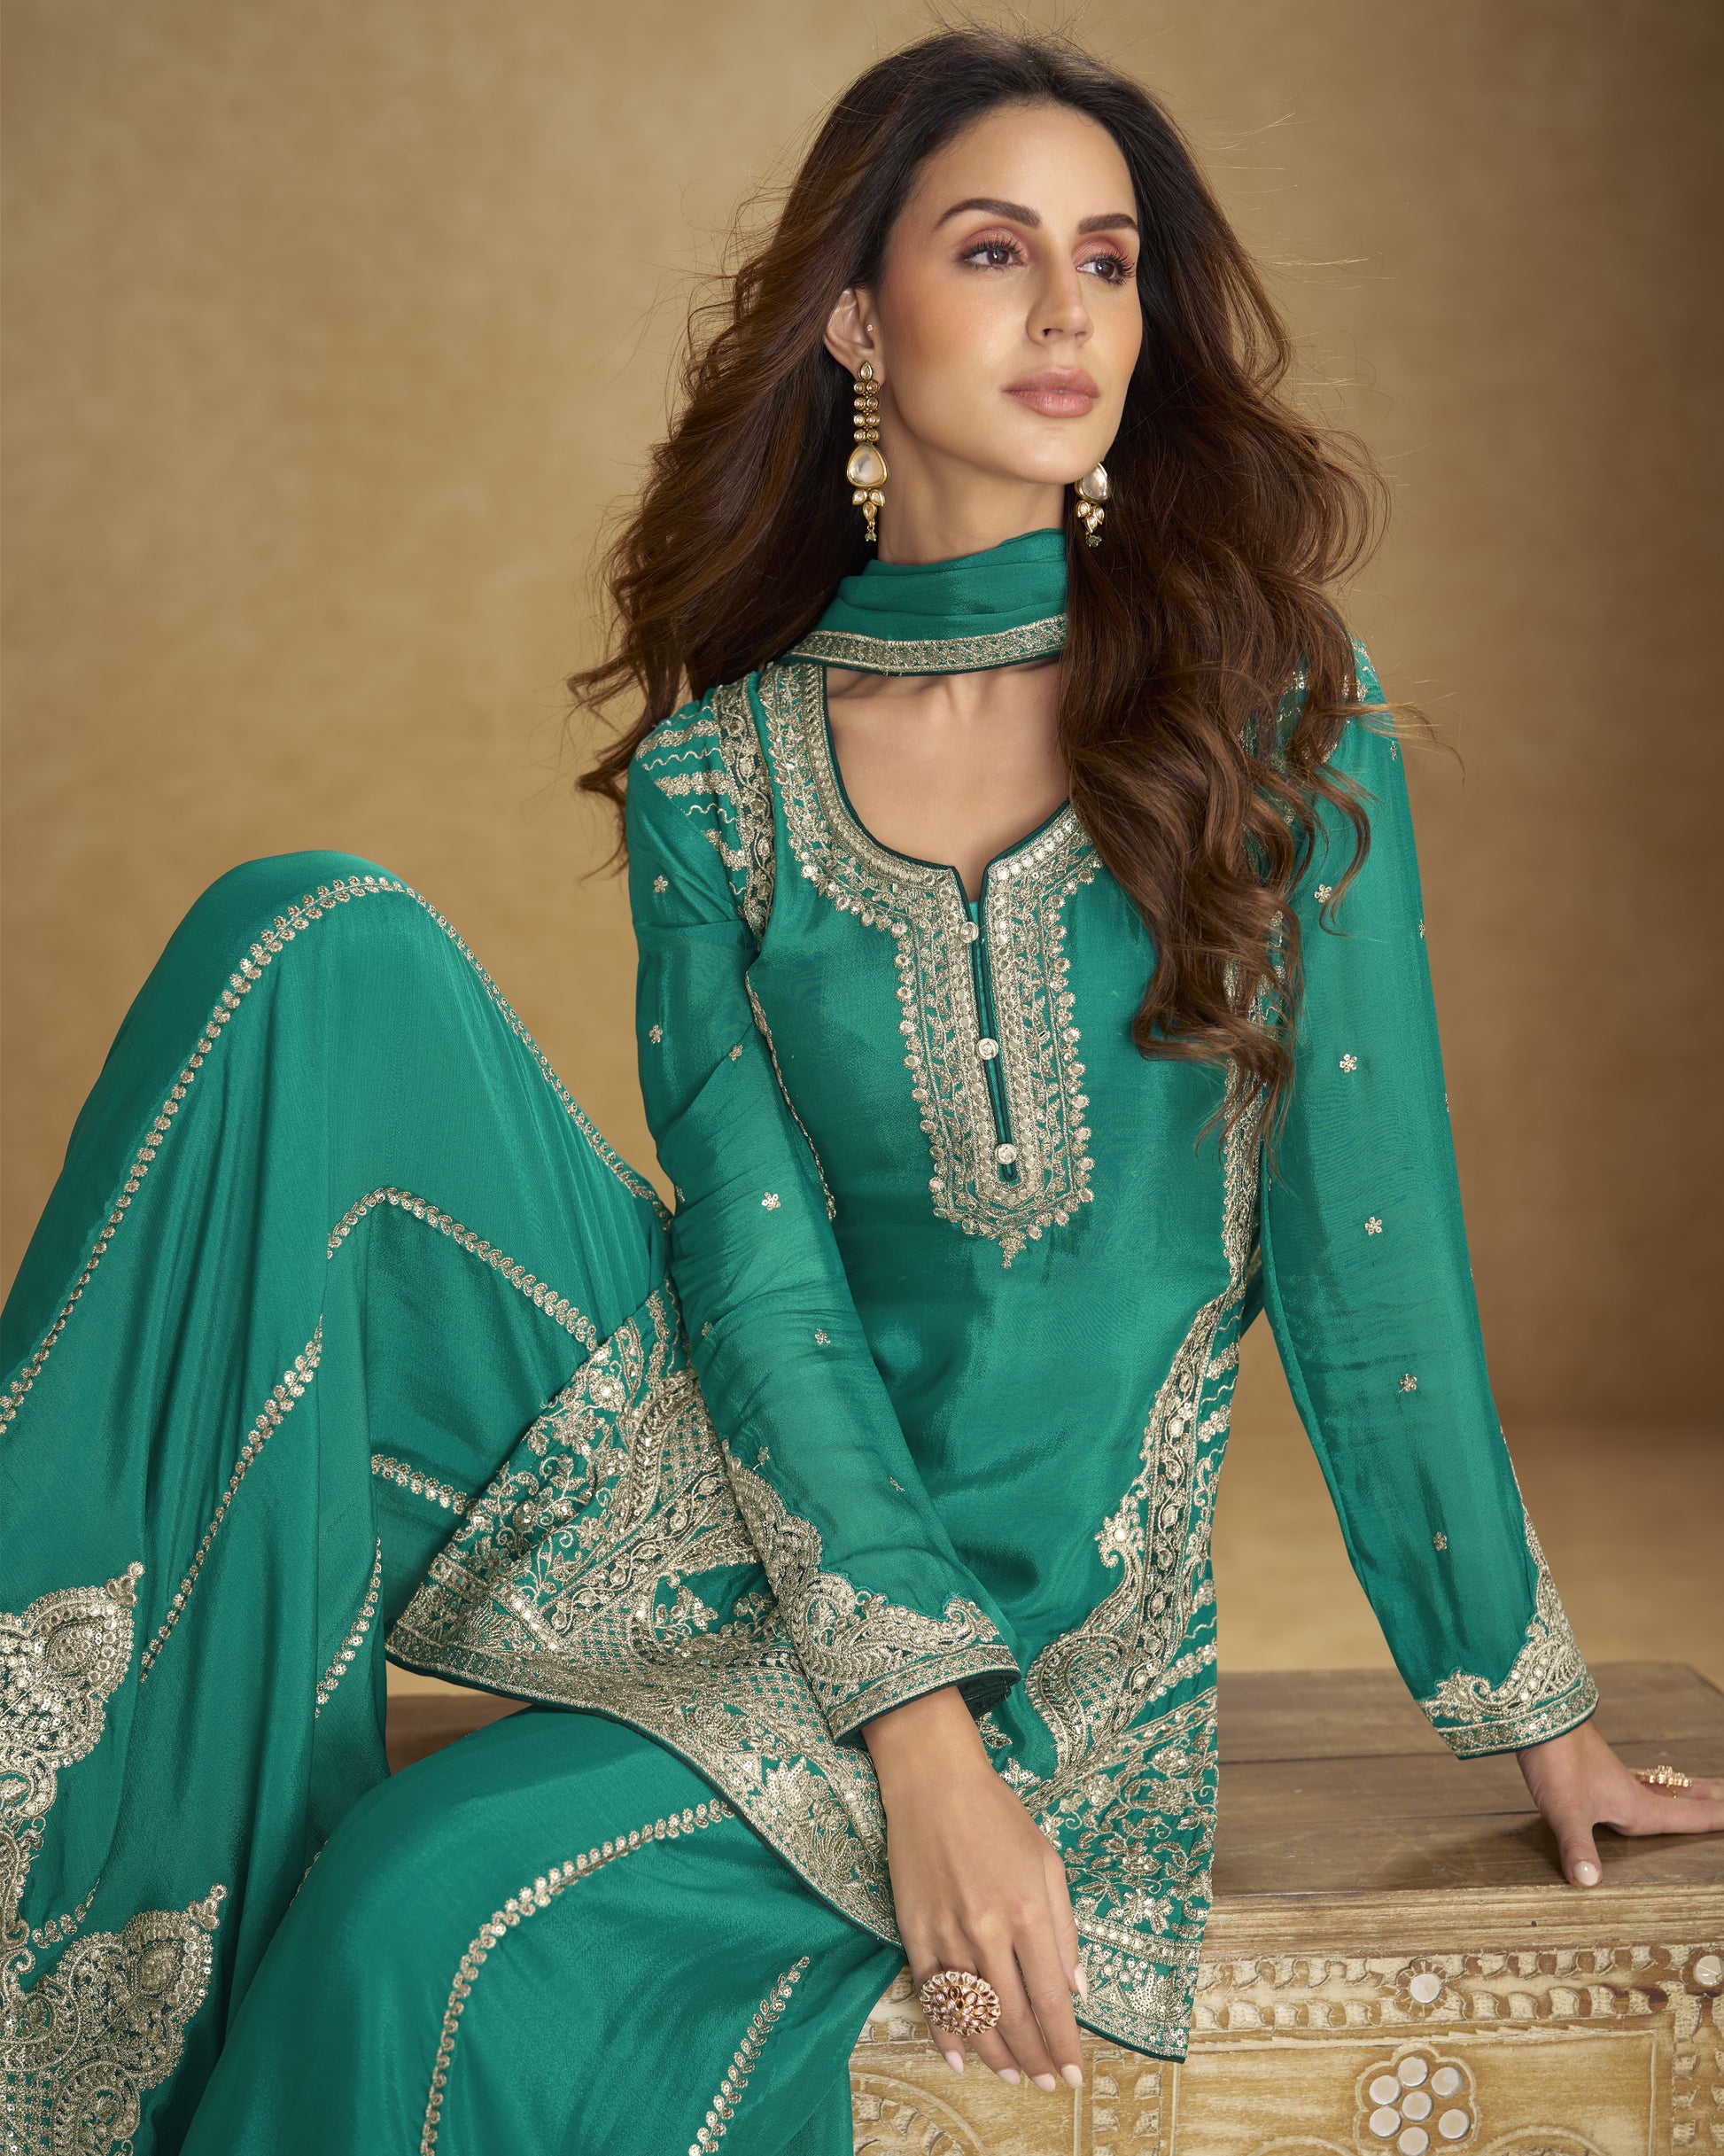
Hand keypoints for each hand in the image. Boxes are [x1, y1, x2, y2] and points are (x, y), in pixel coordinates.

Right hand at [862, 1685, 1084, 2091]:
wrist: (934, 1781)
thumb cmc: (998, 1815)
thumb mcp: (1047, 1861)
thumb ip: (1064, 1929)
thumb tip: (1077, 1989)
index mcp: (1028, 1911)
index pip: (1050, 1998)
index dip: (1064, 2043)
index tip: (1074, 2073)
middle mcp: (988, 1930)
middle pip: (1014, 2015)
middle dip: (1035, 2059)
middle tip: (1047, 2084)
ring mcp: (947, 1932)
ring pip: (973, 2013)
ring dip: (995, 2054)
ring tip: (1013, 2077)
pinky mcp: (914, 1930)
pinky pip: (931, 1994)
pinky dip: (945, 2031)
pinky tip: (959, 2056)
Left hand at [1518, 1716, 1723, 1882]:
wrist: (1536, 1714)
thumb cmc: (1555, 1761)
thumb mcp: (1566, 1810)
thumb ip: (1578, 1847)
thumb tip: (1589, 1883)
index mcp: (1635, 1805)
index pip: (1686, 1816)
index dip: (1715, 1820)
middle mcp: (1630, 1790)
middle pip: (1681, 1797)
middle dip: (1708, 1801)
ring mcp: (1612, 1776)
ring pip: (1660, 1787)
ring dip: (1684, 1790)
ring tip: (1703, 1790)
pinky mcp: (1593, 1767)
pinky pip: (1637, 1780)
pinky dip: (1653, 1783)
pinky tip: (1642, 1781)